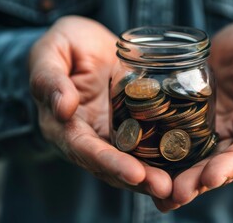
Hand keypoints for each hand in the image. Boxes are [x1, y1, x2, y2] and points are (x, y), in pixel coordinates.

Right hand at [29, 16, 171, 198]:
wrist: (86, 45)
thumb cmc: (64, 45)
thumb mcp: (49, 53)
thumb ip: (49, 78)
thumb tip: (62, 108)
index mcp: (63, 124)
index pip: (84, 148)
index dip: (108, 162)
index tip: (134, 173)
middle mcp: (87, 137)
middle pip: (110, 165)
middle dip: (138, 179)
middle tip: (165, 188)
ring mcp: (110, 134)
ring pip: (130, 162)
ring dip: (152, 176)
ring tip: (178, 186)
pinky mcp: (130, 126)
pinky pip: (145, 145)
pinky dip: (161, 158)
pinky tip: (183, 166)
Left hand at [154, 18, 232, 210]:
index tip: (213, 177)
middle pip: (222, 163)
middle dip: (200, 180)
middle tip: (177, 194)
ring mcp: (216, 133)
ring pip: (200, 161)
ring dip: (182, 179)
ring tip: (160, 196)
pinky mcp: (194, 126)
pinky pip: (182, 144)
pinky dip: (168, 161)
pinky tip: (148, 173)